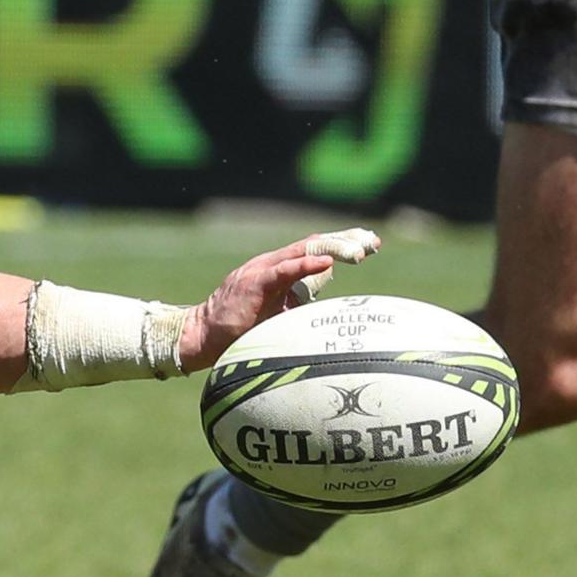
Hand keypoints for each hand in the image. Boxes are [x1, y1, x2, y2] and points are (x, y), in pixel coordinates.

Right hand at [176, 227, 374, 366]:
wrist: (202, 337)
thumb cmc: (239, 330)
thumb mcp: (278, 313)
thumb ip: (298, 302)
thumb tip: (329, 306)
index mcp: (279, 270)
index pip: (316, 249)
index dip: (344, 244)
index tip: (371, 245)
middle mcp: (272, 263)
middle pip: (315, 243)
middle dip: (346, 240)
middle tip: (373, 241)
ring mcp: (262, 270)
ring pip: (303, 250)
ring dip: (333, 248)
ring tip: (359, 250)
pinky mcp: (253, 283)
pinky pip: (283, 270)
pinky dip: (306, 264)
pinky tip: (326, 262)